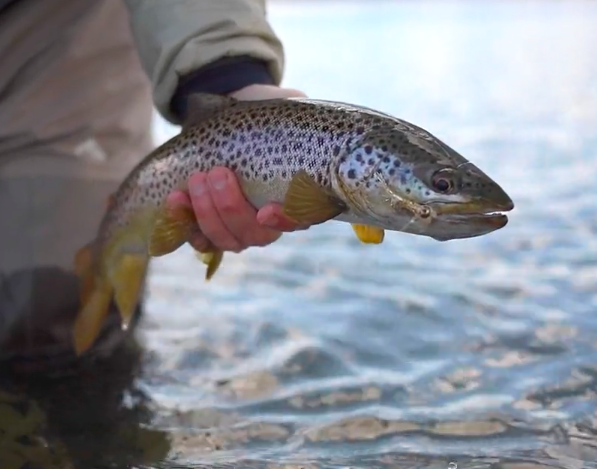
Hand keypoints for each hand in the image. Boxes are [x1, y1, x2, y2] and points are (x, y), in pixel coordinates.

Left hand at [167, 84, 307, 253]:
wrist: (226, 124)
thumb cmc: (260, 120)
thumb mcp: (280, 108)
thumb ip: (291, 107)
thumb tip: (293, 100)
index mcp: (295, 197)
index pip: (297, 221)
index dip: (283, 221)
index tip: (265, 210)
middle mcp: (269, 222)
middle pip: (255, 234)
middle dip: (232, 207)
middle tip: (218, 173)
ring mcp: (239, 230)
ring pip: (226, 239)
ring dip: (207, 212)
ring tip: (196, 179)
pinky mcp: (210, 230)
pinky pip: (199, 240)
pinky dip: (185, 221)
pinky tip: (175, 198)